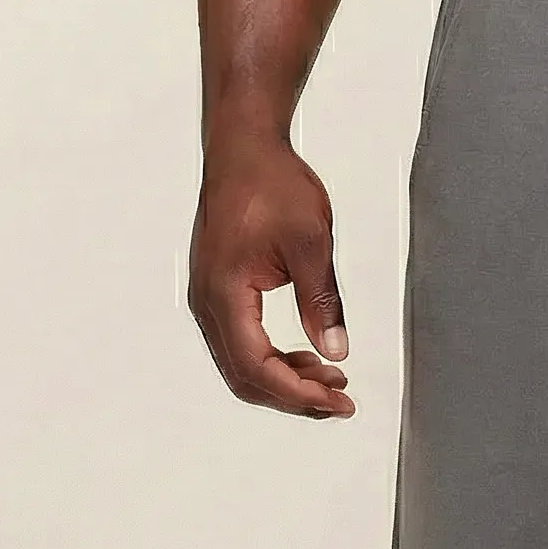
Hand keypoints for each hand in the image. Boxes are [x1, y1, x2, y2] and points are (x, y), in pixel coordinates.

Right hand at [187, 133, 354, 419]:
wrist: (244, 148)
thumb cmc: (271, 182)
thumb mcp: (311, 242)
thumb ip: (322, 302)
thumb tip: (335, 352)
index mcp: (224, 292)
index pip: (257, 367)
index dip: (299, 393)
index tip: (339, 400)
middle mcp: (207, 301)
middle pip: (245, 377)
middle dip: (294, 396)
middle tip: (340, 399)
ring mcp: (209, 298)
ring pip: (242, 365)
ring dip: (286, 380)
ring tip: (331, 378)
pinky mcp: (218, 292)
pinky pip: (241, 343)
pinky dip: (274, 360)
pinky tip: (307, 356)